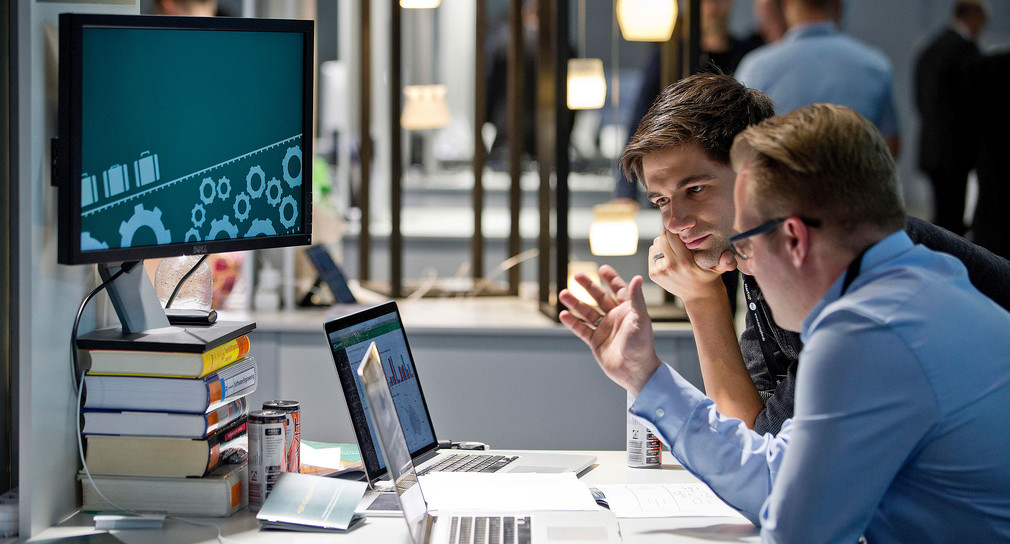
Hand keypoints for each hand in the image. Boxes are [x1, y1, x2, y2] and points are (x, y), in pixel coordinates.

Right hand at [559, 265, 660, 395]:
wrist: (636, 371)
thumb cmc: (642, 345)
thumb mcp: (640, 319)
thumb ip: (636, 298)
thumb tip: (637, 277)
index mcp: (628, 310)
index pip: (619, 290)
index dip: (611, 279)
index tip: (602, 269)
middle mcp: (615, 317)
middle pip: (599, 298)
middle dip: (588, 286)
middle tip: (577, 275)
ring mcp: (604, 329)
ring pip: (587, 312)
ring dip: (576, 303)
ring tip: (563, 294)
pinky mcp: (596, 342)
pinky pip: (582, 329)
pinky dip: (572, 322)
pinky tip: (564, 315)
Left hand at [649, 230, 735, 304]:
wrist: (699, 296)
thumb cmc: (709, 277)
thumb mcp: (719, 268)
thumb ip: (726, 262)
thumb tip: (729, 256)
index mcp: (685, 262)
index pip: (672, 235)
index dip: (677, 231)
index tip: (684, 232)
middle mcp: (670, 266)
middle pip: (662, 237)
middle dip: (670, 235)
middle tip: (678, 238)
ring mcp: (660, 271)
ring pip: (655, 244)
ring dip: (663, 244)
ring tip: (675, 249)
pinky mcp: (653, 274)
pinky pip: (652, 253)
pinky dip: (659, 252)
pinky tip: (669, 257)